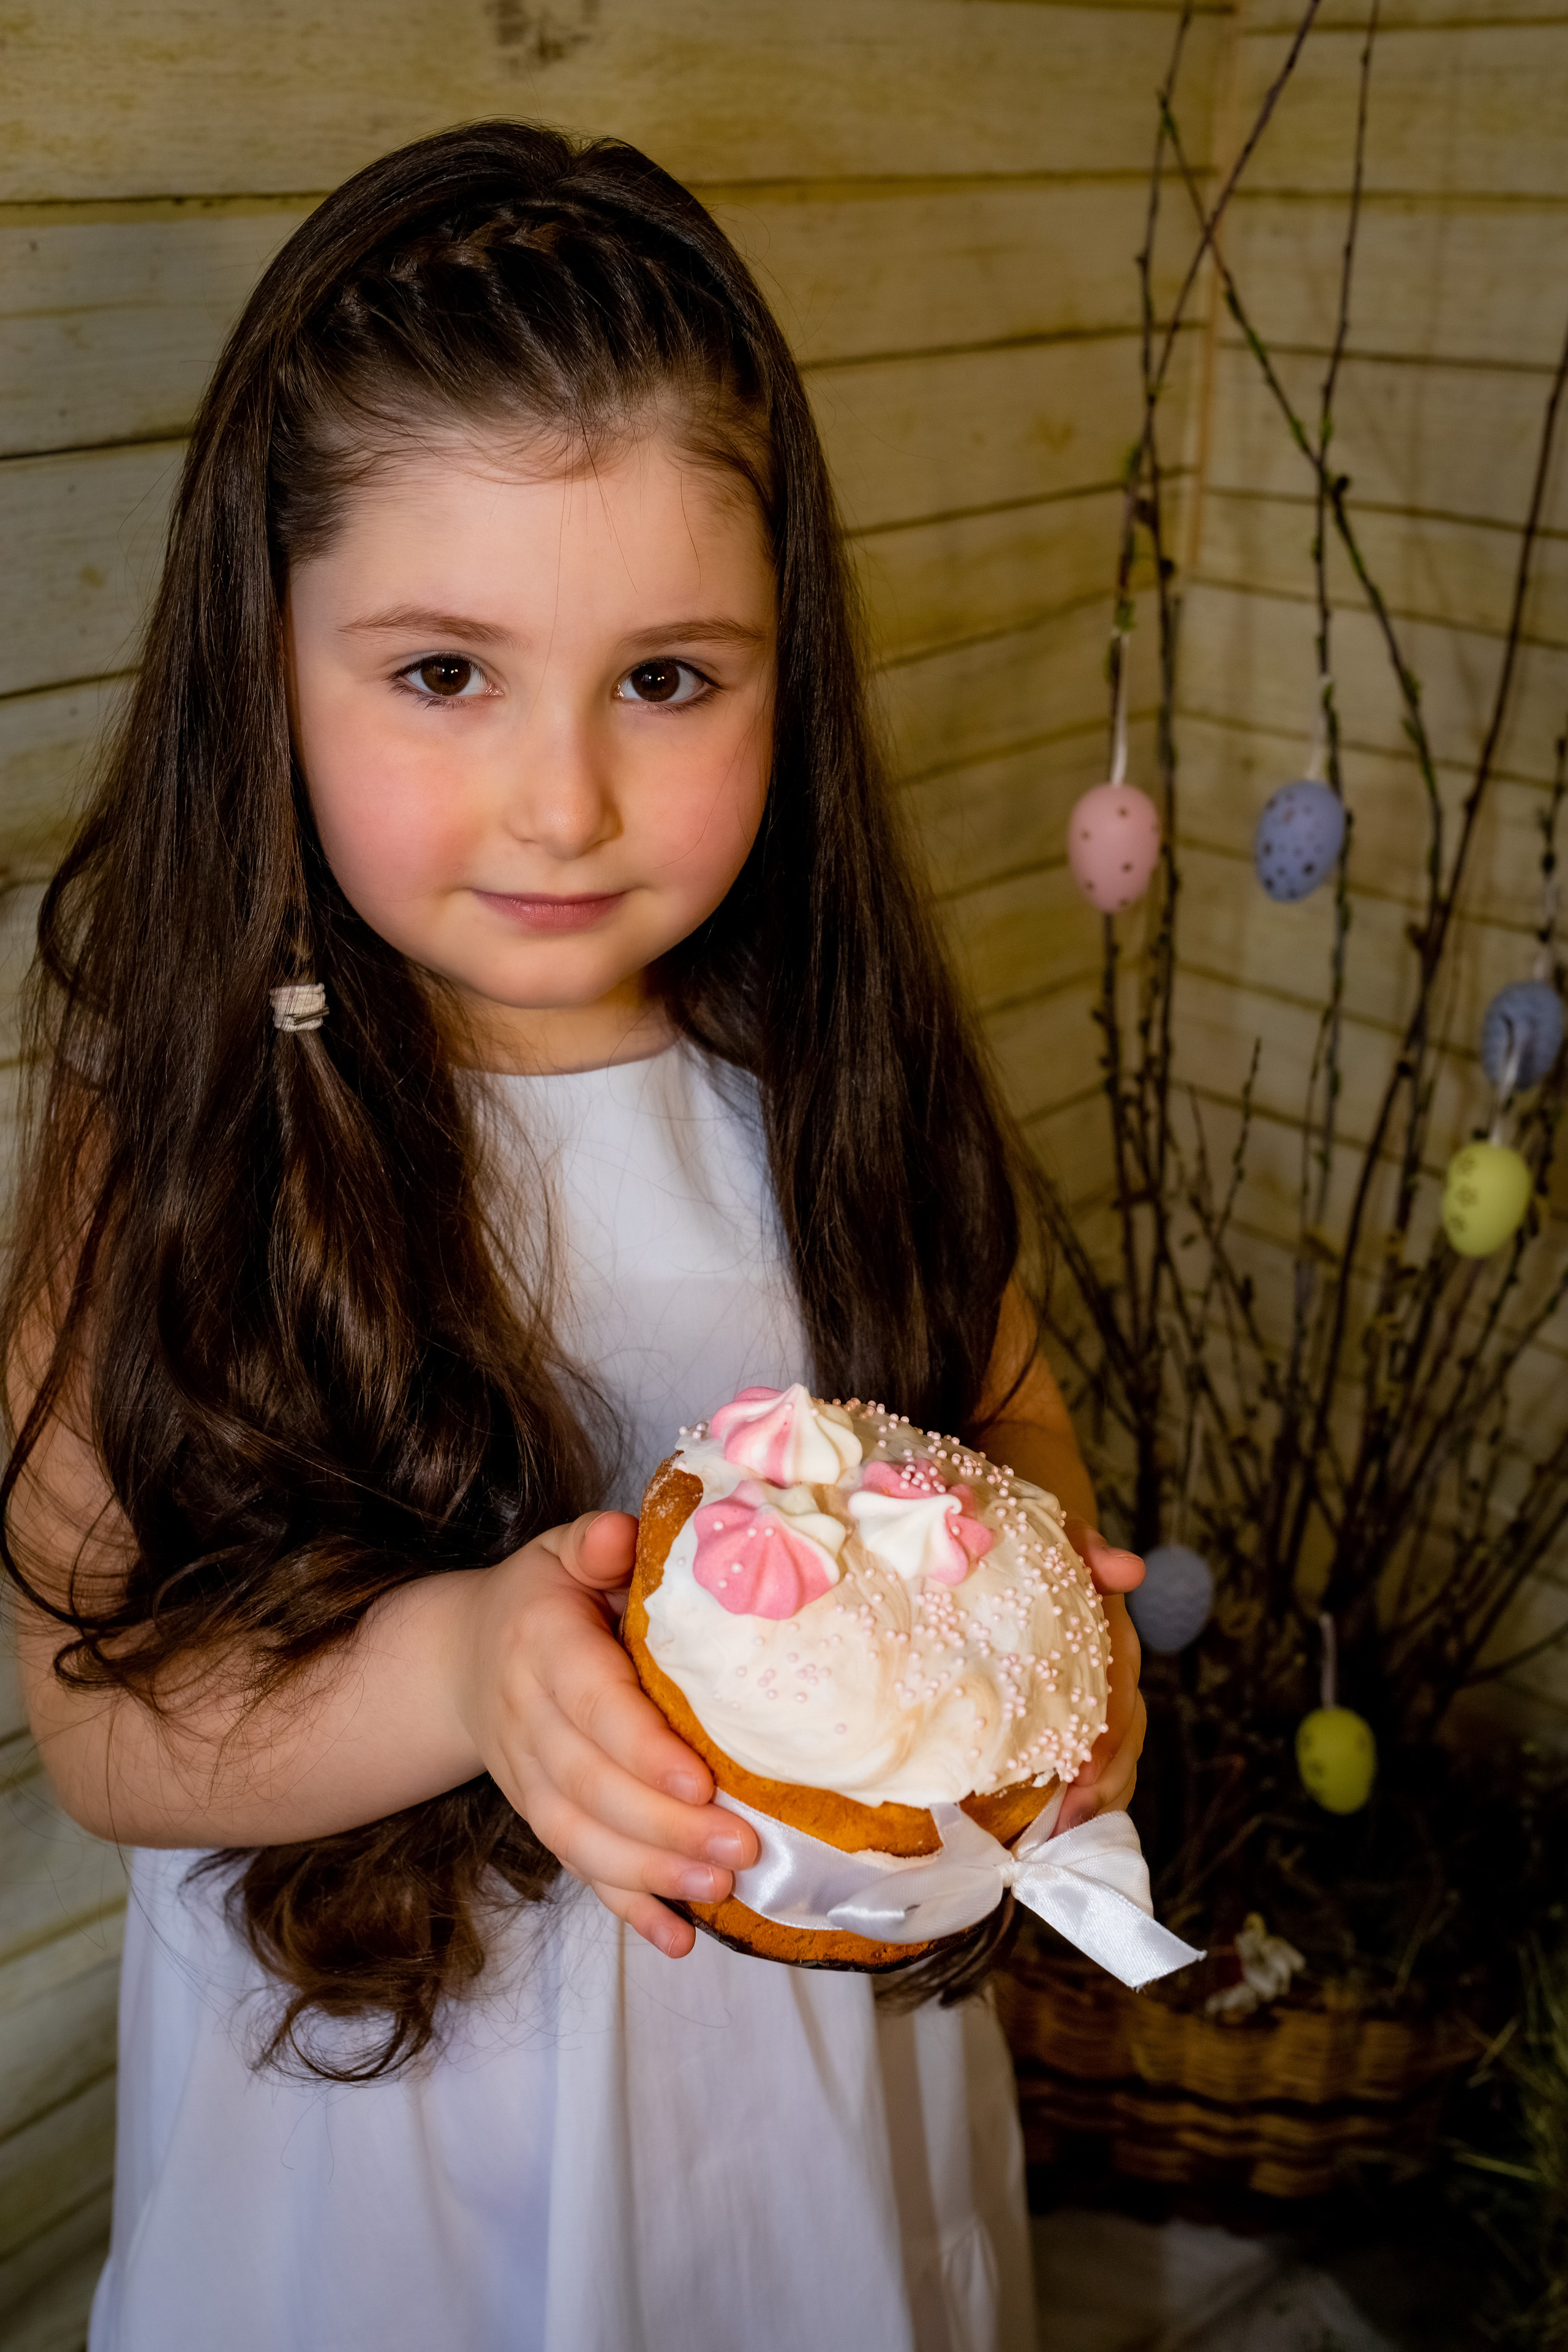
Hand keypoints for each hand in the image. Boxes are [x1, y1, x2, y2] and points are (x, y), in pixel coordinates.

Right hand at [451, 1511, 756, 1958]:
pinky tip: (679, 1938)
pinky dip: (628, 1908)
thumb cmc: (545, 1597)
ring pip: (582, 1837)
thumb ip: (595, 1544)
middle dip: (665, 1827)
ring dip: (652, 1873)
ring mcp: (529, 1779)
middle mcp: (527, 1719)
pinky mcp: (542, 1817)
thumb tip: (622, 1534)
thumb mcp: (562, 1552)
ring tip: (723, 1890)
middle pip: (591, 1786)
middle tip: (741, 1848)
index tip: (703, 1782)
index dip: (643, 1750)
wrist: (464, 1656)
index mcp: (542, 1647)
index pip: (592, 1706)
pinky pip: (579, 1869)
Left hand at [1055, 1518, 1145, 1833]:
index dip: (1111, 1735)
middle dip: (1106, 1785)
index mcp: (1111, 1638)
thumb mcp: (1062, 1535)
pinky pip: (1091, 1762)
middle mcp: (1113, 1674)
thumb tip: (1128, 1569)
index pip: (1121, 1691)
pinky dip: (1081, 1798)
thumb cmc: (1044, 1544)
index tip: (1087, 1773)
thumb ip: (1089, 1546)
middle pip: (1126, 1738)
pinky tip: (1052, 1831)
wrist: (1036, 1543)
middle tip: (1071, 1826)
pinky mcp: (1076, 1716)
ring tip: (1063, 1841)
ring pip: (1116, 1758)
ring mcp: (1098, 1698)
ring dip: (1096, 1802)